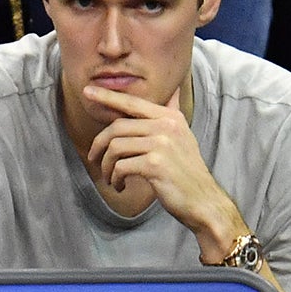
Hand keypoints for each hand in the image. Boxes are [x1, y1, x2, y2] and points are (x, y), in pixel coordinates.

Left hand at [82, 84, 244, 258]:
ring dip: (106, 166)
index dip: (107, 97)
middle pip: (117, 127)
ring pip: (115, 147)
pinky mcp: (155, 164)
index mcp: (170, 117)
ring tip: (111, 178)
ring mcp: (161, 144)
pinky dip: (115, 178)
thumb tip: (174, 91)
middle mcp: (166, 126)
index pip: (132, 103)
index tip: (87, 92)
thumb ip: (172, 115)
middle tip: (94, 158)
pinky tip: (120, 186)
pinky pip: (120, 166)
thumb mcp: (183, 137)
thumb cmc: (186, 171)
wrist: (203, 200)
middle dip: (99, 145)